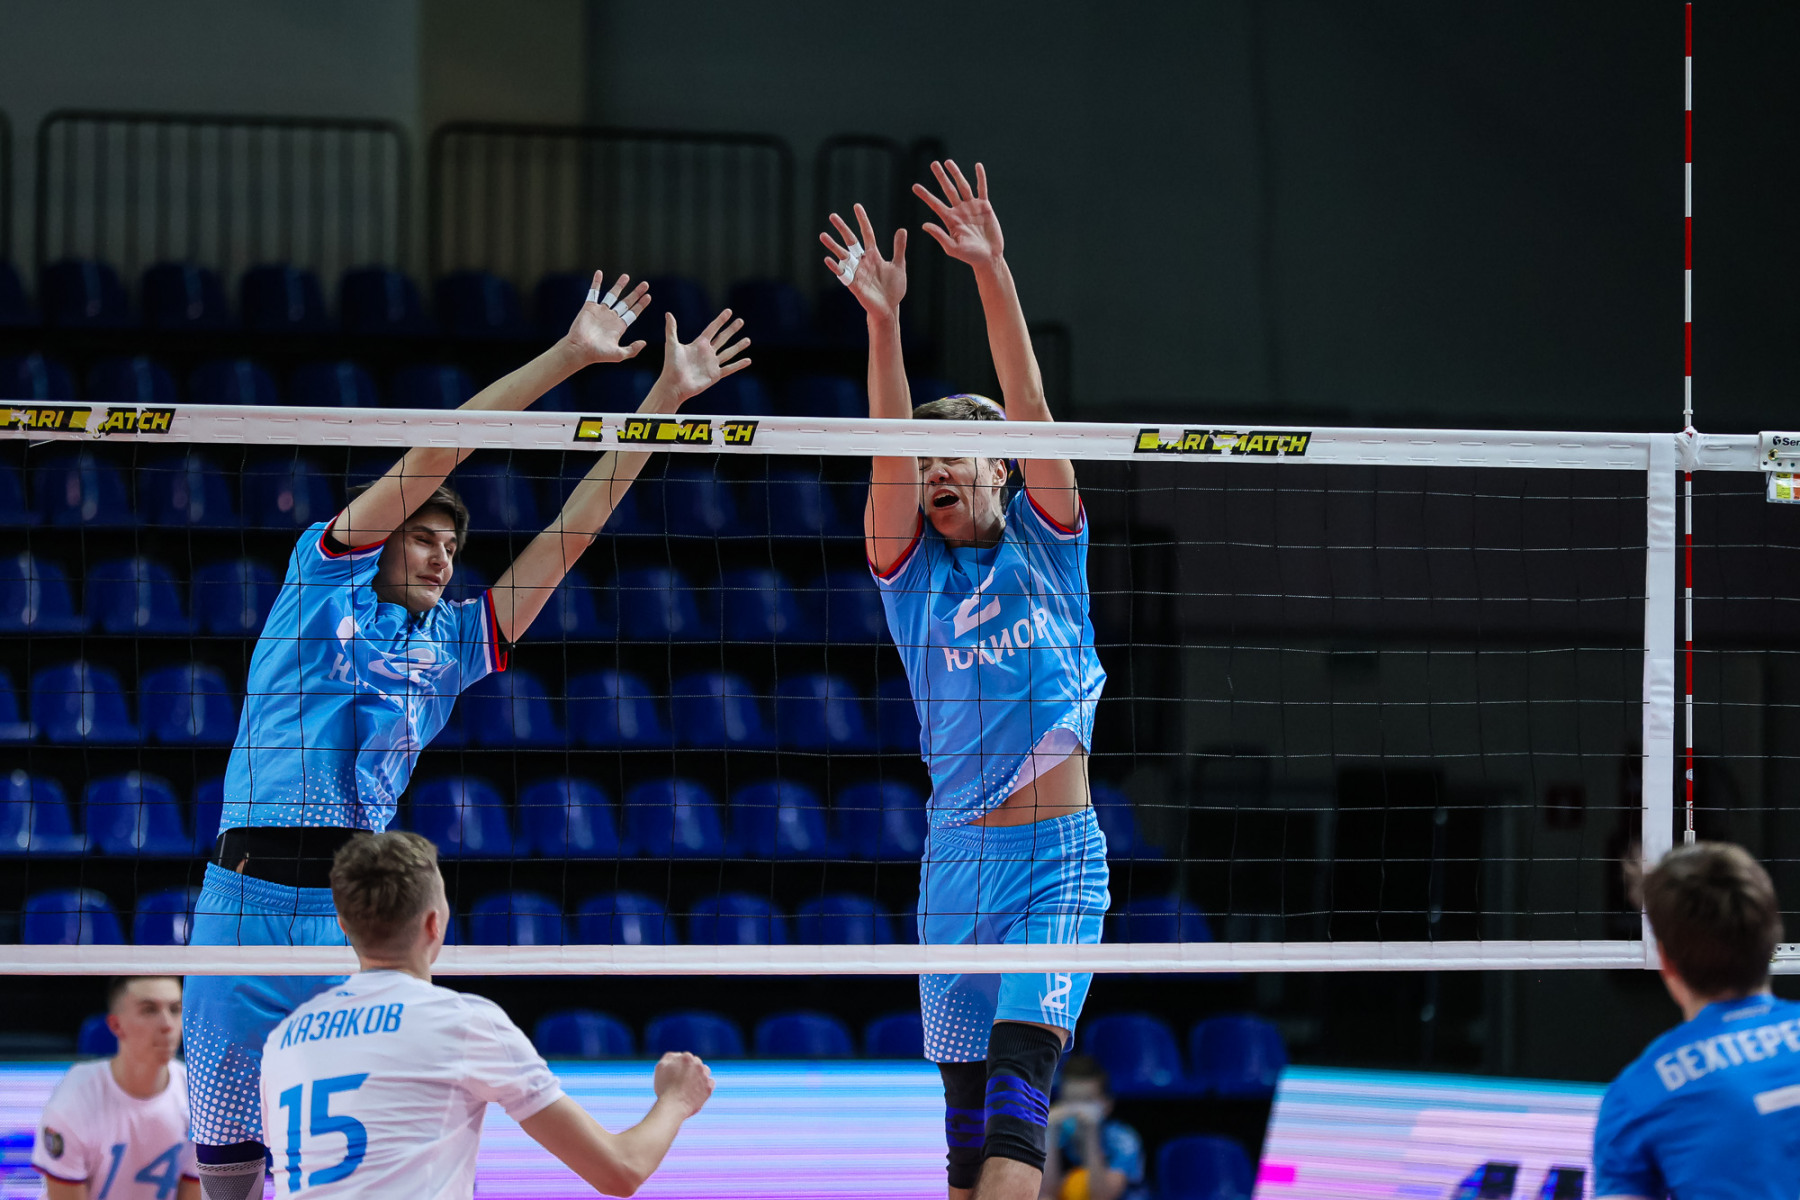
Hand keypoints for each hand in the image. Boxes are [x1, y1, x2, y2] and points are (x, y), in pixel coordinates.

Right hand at [565, 269, 650, 364]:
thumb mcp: (619, 354)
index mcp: (619, 327)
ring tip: (627, 276)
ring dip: (620, 285)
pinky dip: (597, 282)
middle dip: (636, 293)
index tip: (648, 296)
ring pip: (612, 295)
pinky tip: (599, 273)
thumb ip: (632, 349)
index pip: (633, 313)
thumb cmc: (598, 354)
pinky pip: (594, 292)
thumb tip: (644, 342)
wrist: (580, 349)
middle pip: (626, 302)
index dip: (641, 305)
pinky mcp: (589, 307)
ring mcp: (601, 311)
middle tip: (645, 284)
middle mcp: (611, 317)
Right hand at [652, 1051, 714, 1117]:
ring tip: (691, 1085)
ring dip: (700, 1076)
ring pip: (705, 1071)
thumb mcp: (661, 1067)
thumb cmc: (664, 1087)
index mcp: (686, 1057)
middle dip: (691, 1070)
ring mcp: (705, 1076)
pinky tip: (697, 1091)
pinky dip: (705, 1086)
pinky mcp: (709, 1087)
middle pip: (696, 1063)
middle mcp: (698, 1064)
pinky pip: (711, 1083)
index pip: (686, 1058)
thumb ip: (670, 1057)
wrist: (673, 1105)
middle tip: (683, 1081)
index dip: (681, 1066)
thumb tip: (678, 1055)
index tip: (676, 1074)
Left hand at [656, 308, 750, 402]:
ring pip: (729, 352)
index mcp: (699, 344)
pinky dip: (739, 365)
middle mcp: (707, 352)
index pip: (712, 329)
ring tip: (748, 340)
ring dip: (738, 346)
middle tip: (741, 321)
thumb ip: (671, 329)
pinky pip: (730, 368)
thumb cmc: (671, 365)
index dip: (721, 320)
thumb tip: (668, 313)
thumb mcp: (672, 344)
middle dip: (732, 330)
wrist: (674, 385)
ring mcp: (712, 364)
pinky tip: (748, 360)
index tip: (729, 311)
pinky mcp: (715, 375)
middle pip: (723, 338)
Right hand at [820, 204, 906, 321]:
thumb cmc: (893, 288)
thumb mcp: (899, 265)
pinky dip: (835, 267)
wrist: (890, 308)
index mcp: (873, 255)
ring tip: (823, 235)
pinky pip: (843, 275)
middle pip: (851, 241)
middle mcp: (863, 261)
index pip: (867, 234)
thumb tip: (902, 229)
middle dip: (842, 229)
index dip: (862, 220)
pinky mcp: (854, 285)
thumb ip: (899, 248)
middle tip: (832, 216)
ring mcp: (857, 272)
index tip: (856, 206)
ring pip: (843, 256)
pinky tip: (827, 259)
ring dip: (833, 246)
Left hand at [914, 159, 1003, 267]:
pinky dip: (980, 177)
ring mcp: (972, 207)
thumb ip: (939, 235)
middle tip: (933, 164)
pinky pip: (982, 189)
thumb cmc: (969, 256)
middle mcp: (959, 211)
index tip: (915, 186)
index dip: (925, 195)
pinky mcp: (985, 207)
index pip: (935, 204)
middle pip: (948, 190)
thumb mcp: (952, 248)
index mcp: (950, 220)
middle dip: (941, 177)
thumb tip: (924, 225)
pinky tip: (978, 166)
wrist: (988, 258)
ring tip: (948, 162)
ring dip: (956, 173)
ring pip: (963, 186)